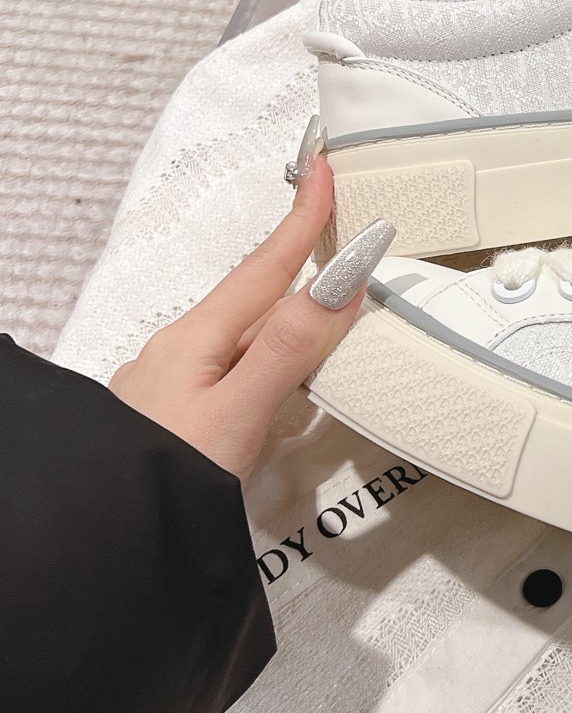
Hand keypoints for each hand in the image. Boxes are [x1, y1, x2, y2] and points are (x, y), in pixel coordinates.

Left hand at [109, 154, 392, 480]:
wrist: (96, 540)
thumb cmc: (157, 484)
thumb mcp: (234, 417)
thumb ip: (286, 352)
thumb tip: (335, 286)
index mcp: (194, 342)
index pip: (263, 269)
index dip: (300, 221)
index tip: (324, 172)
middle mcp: (179, 356)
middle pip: (254, 298)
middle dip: (296, 258)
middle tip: (333, 221)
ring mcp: (173, 389)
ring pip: (243, 337)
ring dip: (285, 313)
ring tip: (322, 297)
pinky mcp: (177, 421)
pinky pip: (232, 370)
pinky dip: (266, 359)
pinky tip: (276, 377)